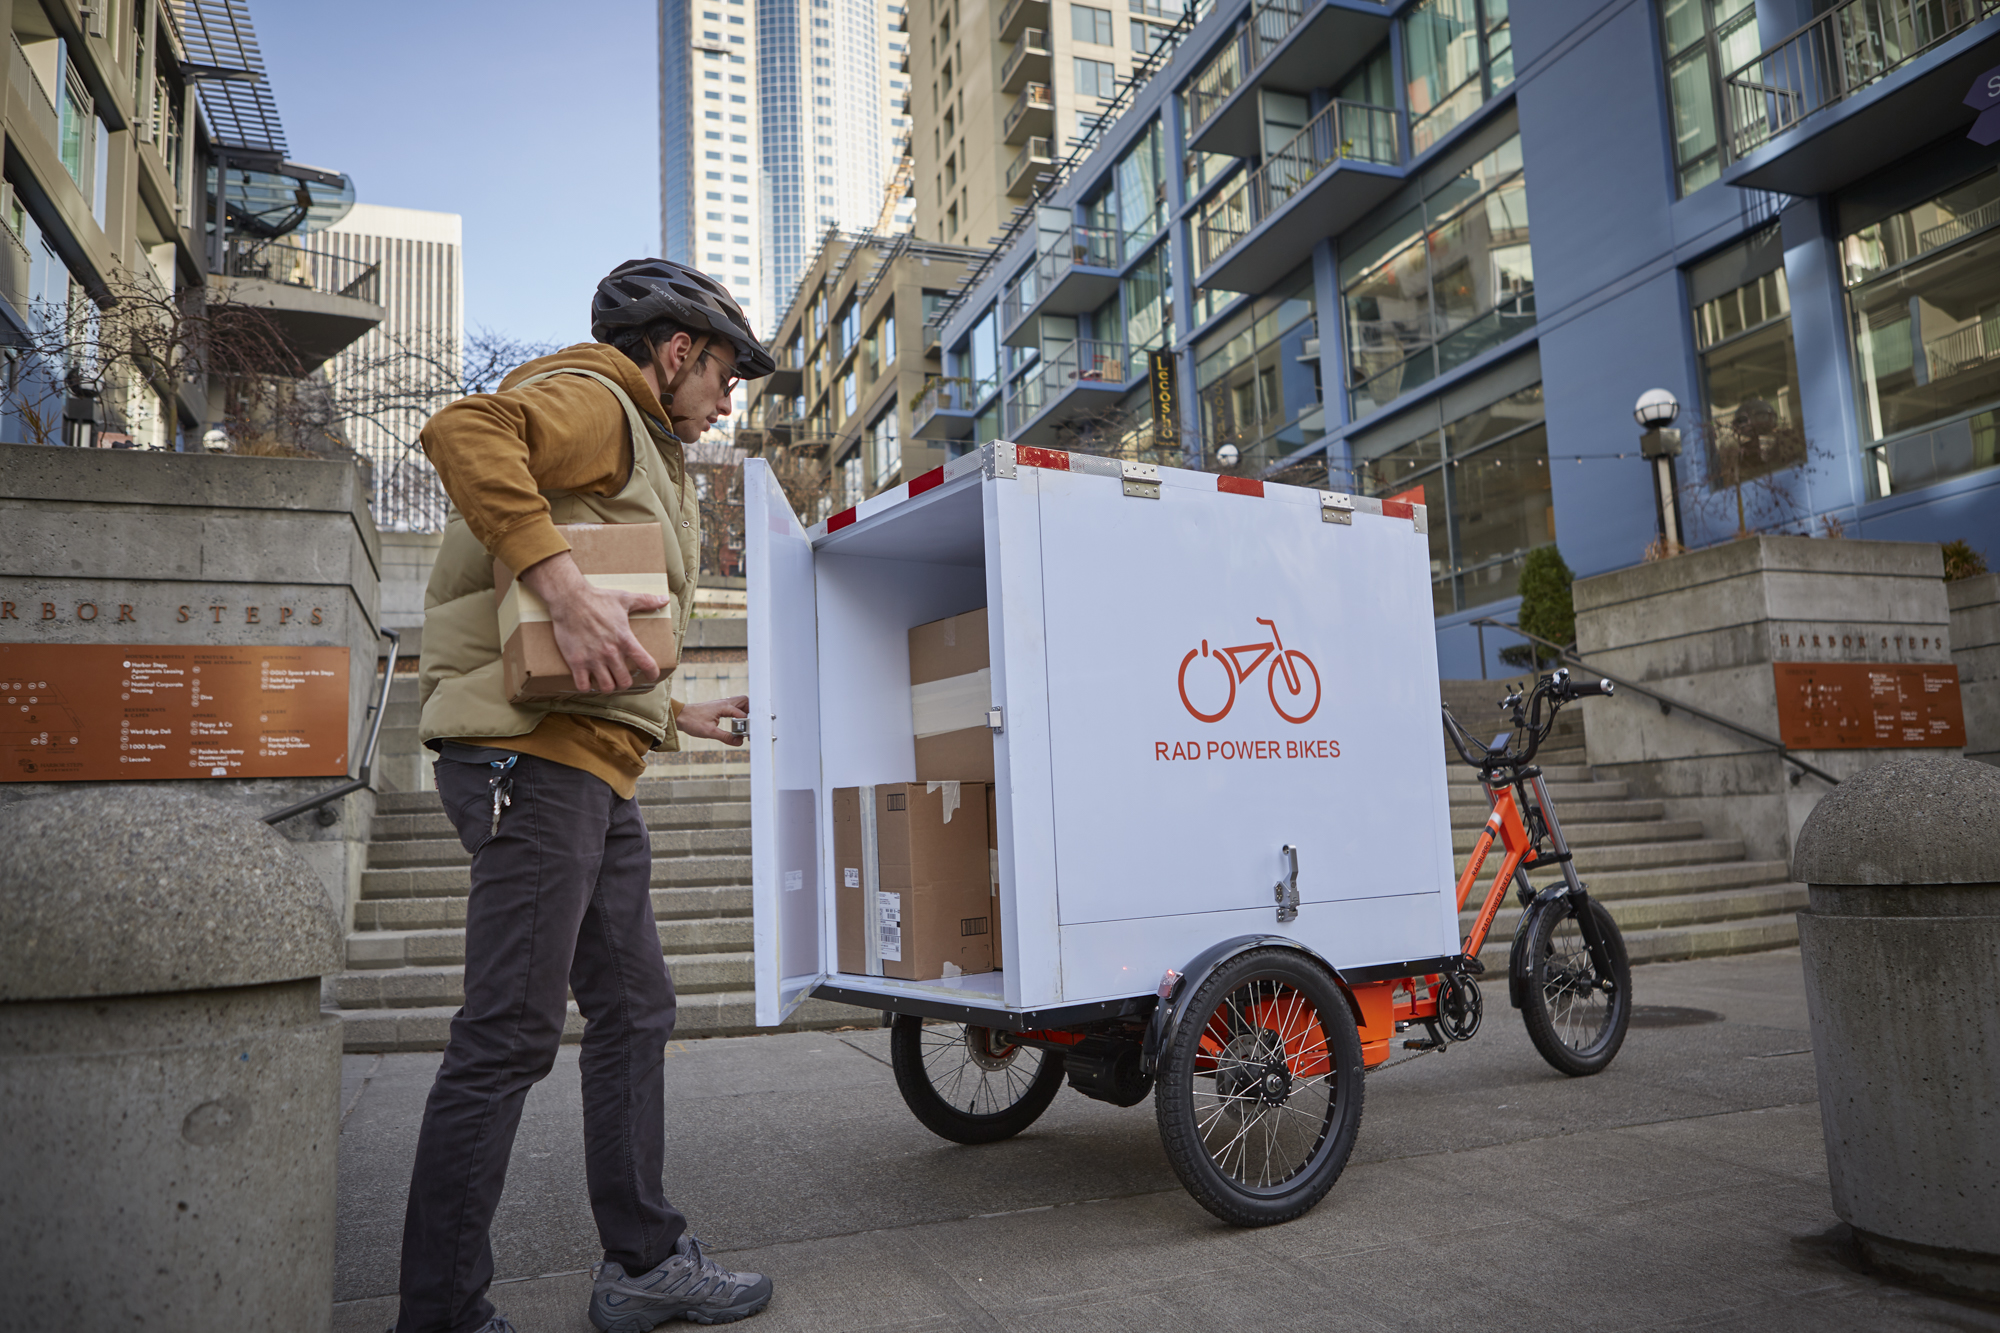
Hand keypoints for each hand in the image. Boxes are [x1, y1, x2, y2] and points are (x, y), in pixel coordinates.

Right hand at [518, 551, 670, 691]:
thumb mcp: (625, 598)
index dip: (652, 673)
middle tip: (621, 677)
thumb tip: (664, 599)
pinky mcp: (576, 662)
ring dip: (608, 686)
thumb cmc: (598, 598)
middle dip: (625, 681)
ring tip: (606, 679)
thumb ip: (646, 601)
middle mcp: (610, 652)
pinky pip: (583, 685)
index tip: (651, 675)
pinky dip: (586, 686)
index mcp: (625, 639)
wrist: (569, 599)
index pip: (646, 663)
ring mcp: (592, 659)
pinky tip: (587, 680)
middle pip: (625, 681)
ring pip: (606, 687)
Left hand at [678, 695, 749, 745]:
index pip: (742, 714)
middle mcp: (724, 703)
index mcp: (724, 706)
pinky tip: (735, 722)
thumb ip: (726, 737)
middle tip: (750, 724)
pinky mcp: (718, 707)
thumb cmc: (692, 721)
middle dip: (751, 711)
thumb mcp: (710, 732)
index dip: (746, 725)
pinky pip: (733, 706)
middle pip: (745, 701)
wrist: (679, 715)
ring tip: (745, 724)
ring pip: (739, 702)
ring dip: (745, 711)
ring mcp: (721, 704)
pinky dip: (738, 712)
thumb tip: (739, 742)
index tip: (747, 734)